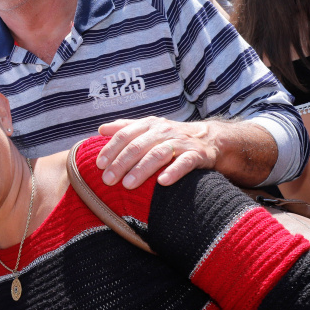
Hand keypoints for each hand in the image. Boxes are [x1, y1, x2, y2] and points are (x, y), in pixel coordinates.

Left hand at [95, 116, 217, 188]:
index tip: (99, 164)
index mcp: (148, 125)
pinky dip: (173, 172)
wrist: (209, 138)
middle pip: (138, 146)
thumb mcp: (148, 129)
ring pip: (158, 154)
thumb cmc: (170, 137)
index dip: (111, 149)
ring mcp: (180, 142)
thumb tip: (101, 129)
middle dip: (120, 163)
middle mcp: (163, 131)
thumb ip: (125, 128)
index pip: (125, 135)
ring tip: (127, 184)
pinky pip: (185, 163)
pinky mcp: (197, 154)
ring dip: (141, 169)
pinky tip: (162, 182)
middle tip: (107, 180)